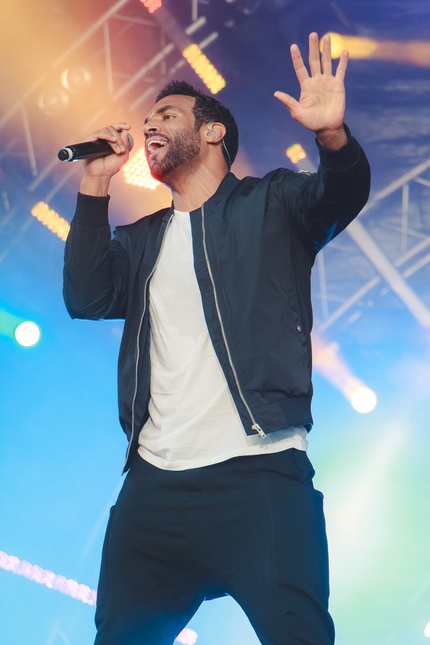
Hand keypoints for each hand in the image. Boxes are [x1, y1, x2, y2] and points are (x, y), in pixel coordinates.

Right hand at [79, 122, 131, 195]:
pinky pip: (99, 133)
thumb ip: (126, 144)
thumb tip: (125, 131)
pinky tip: (113, 140)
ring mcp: (95, 139)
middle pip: (112, 128)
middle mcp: (102, 138)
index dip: (121, 125)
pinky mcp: (89, 141)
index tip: (129, 127)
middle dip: (120, 139)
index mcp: (109, 140)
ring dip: (115, 139)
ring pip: (106, 130)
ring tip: (118, 151)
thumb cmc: (111, 167)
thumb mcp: (123, 155)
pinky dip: (107, 136)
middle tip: (122, 150)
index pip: (114, 128)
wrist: (101, 175)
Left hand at [274, 33, 347, 147]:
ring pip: (327, 62)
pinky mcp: (338, 85)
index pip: (300, 69)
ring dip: (327, 50)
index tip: (293, 46)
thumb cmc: (311, 122)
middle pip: (314, 61)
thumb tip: (275, 93)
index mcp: (306, 86)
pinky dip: (343, 61)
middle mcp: (316, 81)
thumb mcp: (298, 113)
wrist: (327, 127)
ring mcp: (327, 82)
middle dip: (313, 48)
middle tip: (312, 34)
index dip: (297, 58)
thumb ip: (289, 102)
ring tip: (326, 37)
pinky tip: (344, 51)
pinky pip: (341, 71)